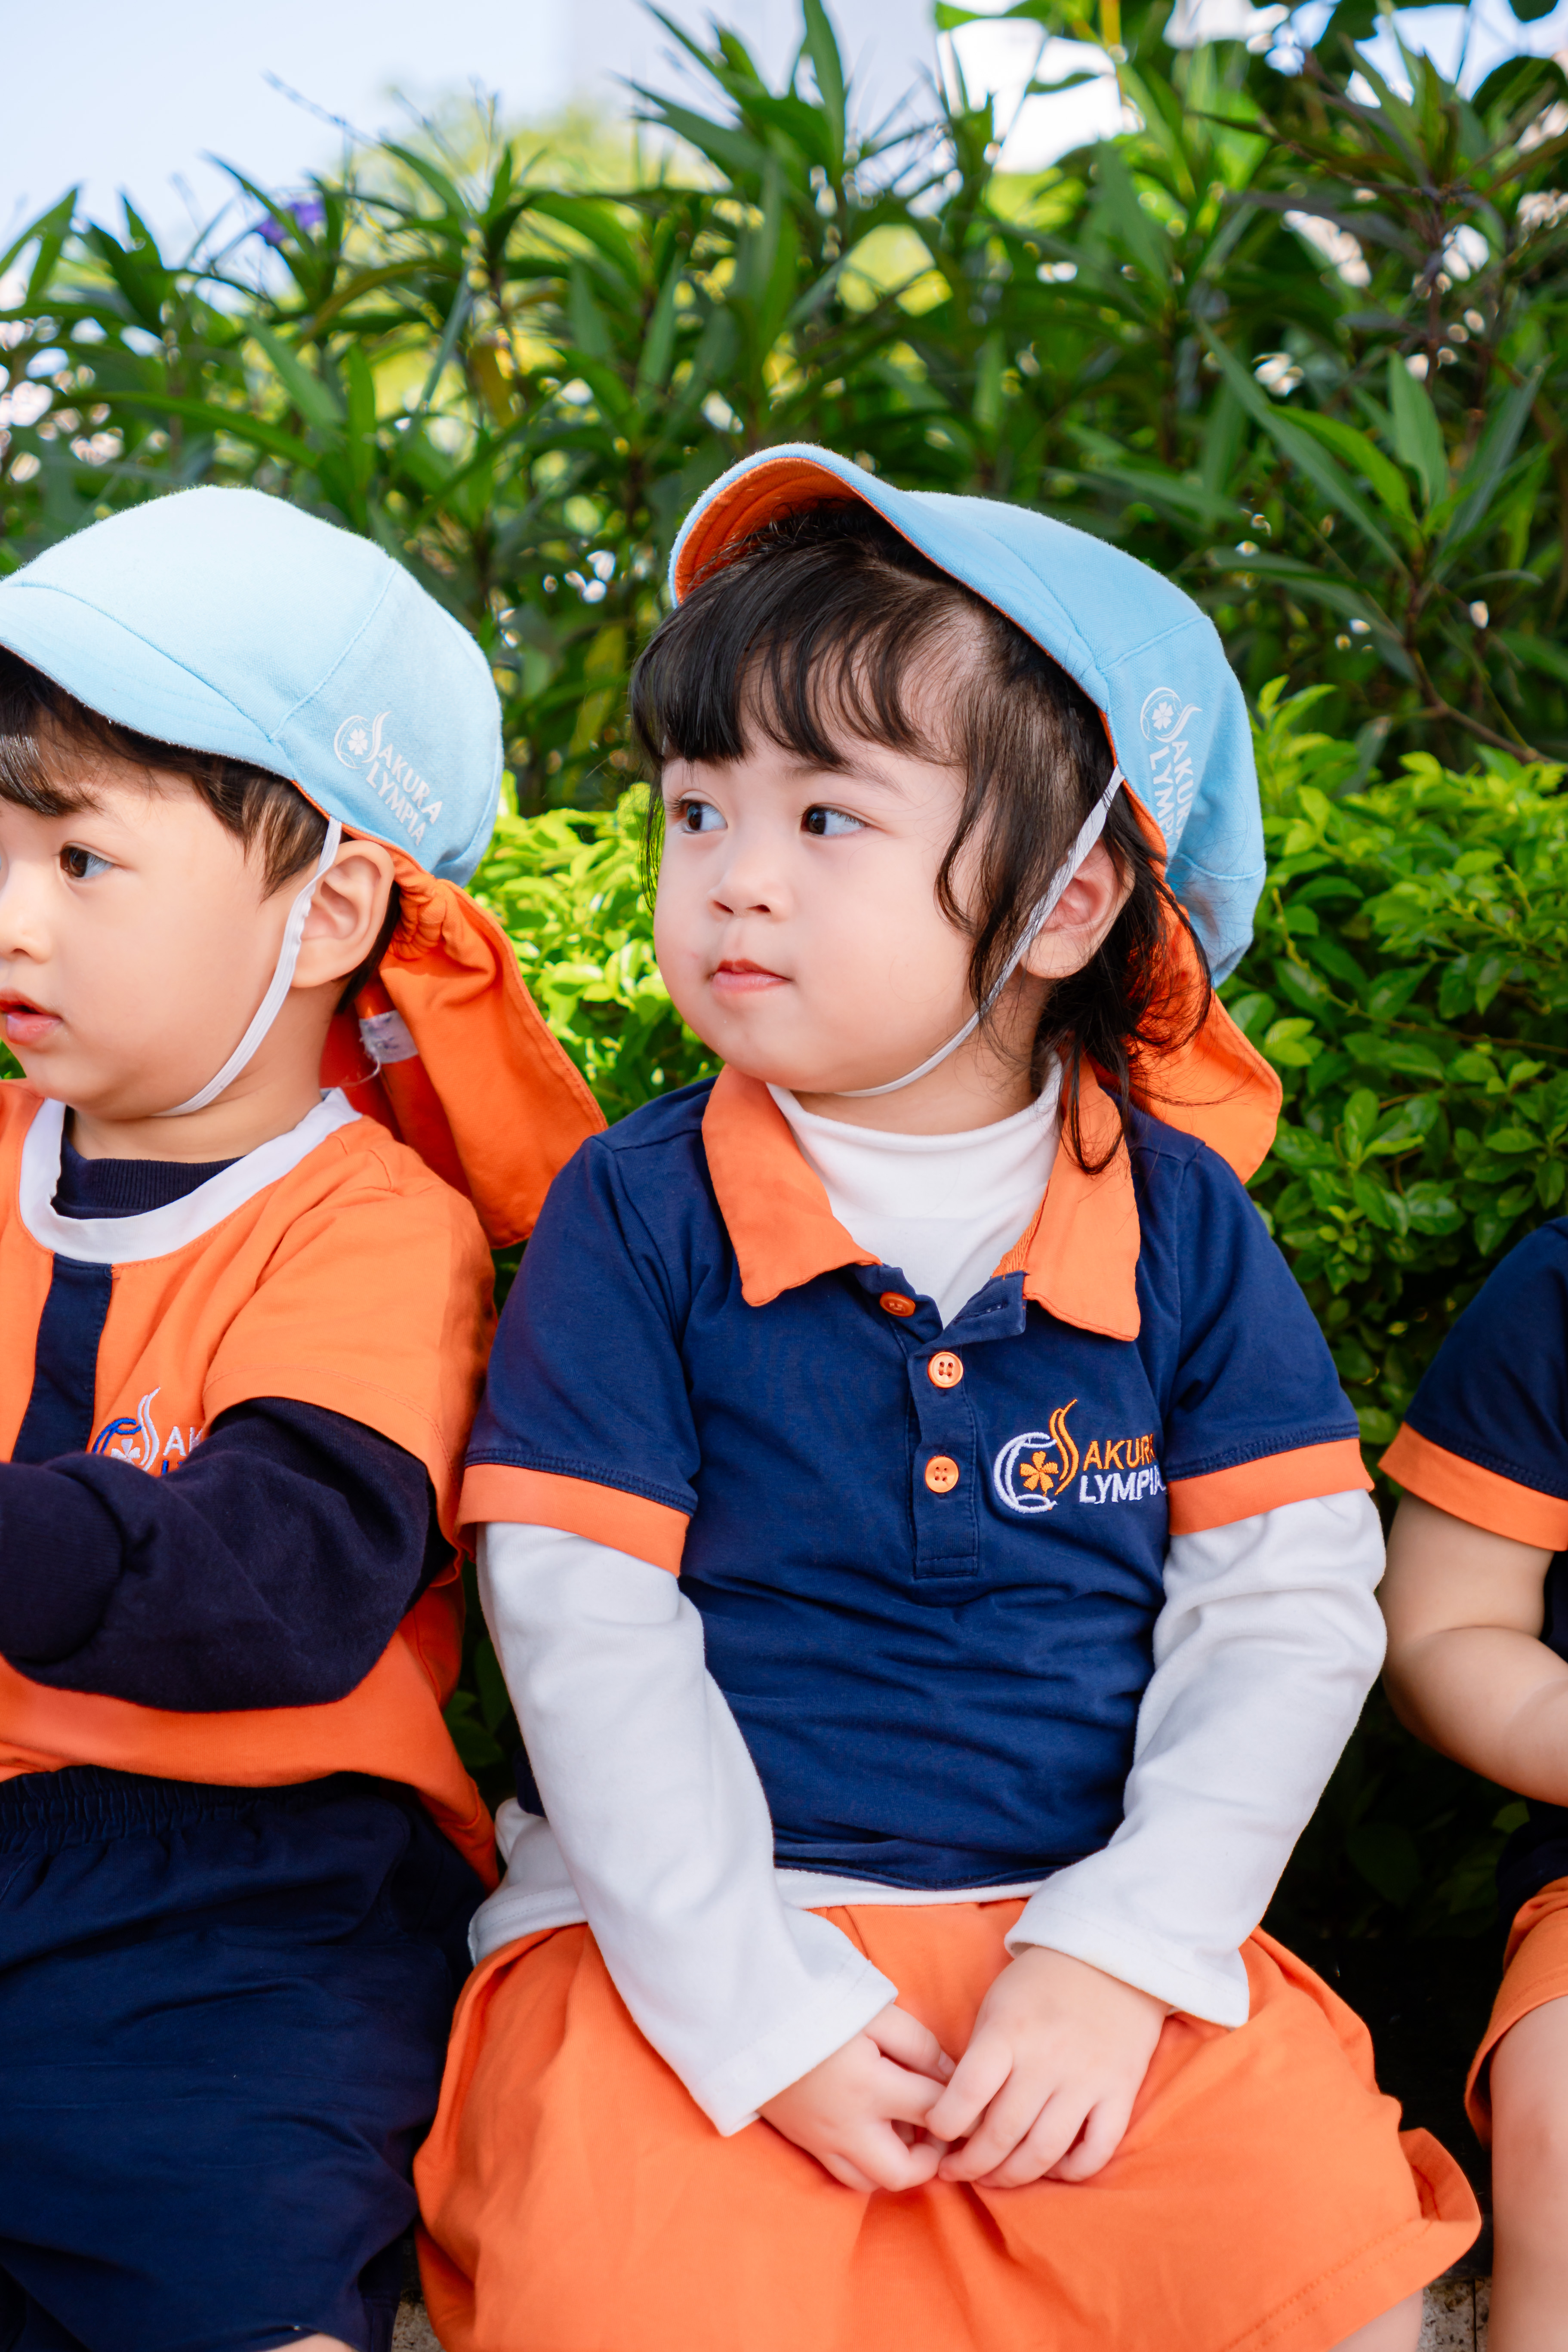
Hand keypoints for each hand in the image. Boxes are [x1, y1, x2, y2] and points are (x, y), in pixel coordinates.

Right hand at [759, 2002, 954, 2190]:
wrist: (751, 2015)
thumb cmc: (818, 2006)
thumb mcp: (875, 2013)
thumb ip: (919, 2044)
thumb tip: (953, 2075)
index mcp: (869, 2087)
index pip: (935, 2112)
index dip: (964, 2109)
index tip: (977, 2101)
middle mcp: (847, 2126)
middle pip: (905, 2172)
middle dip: (932, 2158)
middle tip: (940, 2128)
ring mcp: (823, 2141)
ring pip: (874, 2183)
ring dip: (900, 2165)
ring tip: (908, 2130)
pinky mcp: (806, 2144)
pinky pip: (847, 2176)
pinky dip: (870, 2166)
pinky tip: (878, 2135)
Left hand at [925, 1946, 1166, 2188]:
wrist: (1110, 1958)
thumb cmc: (1041, 1984)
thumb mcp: (997, 2005)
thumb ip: (980, 2057)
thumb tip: (958, 2112)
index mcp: (1009, 2032)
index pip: (968, 2093)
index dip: (944, 2124)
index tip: (935, 2132)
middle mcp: (1047, 2060)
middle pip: (1002, 2133)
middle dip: (971, 2164)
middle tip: (956, 2171)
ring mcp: (1087, 2079)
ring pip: (1044, 2152)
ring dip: (1012, 2176)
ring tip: (992, 2178)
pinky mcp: (1121, 2092)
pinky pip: (1095, 2151)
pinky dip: (1070, 2172)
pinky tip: (1049, 2169)